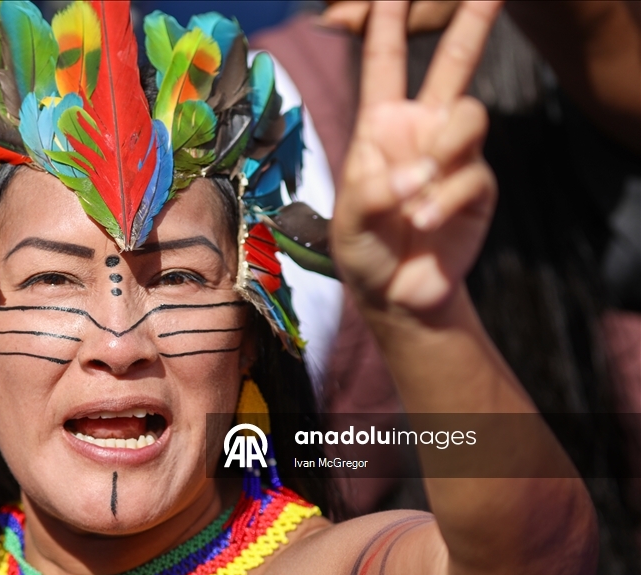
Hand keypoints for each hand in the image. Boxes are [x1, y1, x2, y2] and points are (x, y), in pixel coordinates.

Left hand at [331, 1, 500, 315]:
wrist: (396, 293)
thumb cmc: (364, 248)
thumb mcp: (350, 219)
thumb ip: (376, 190)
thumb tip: (421, 172)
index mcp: (380, 128)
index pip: (384, 65)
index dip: (388, 24)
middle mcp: (421, 132)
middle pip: (454, 65)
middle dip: (472, 24)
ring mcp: (453, 156)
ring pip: (470, 114)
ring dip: (443, 151)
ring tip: (418, 194)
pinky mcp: (478, 186)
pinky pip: (472, 175)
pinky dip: (445, 202)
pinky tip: (426, 224)